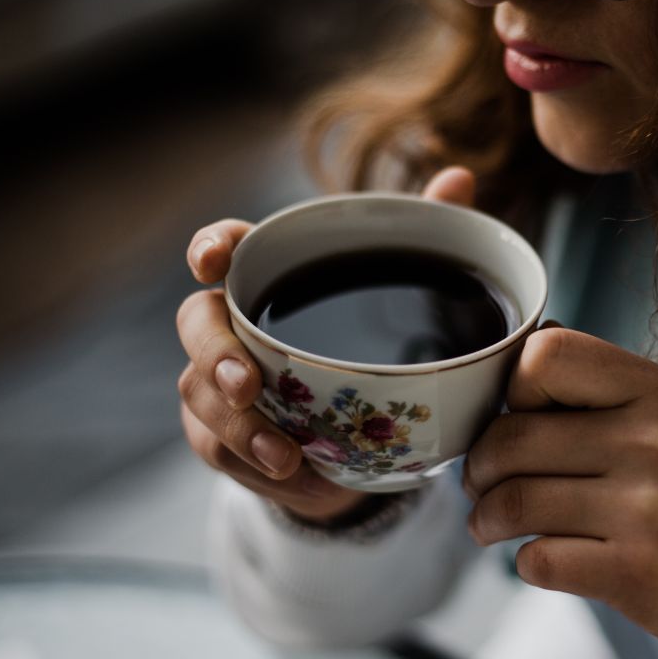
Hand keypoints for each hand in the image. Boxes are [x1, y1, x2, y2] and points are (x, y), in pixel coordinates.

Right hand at [177, 166, 477, 522]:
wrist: (354, 427)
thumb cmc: (366, 334)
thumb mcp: (402, 281)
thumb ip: (426, 228)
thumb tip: (462, 177)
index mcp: (266, 274)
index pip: (223, 247)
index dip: (210, 248)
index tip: (214, 259)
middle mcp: (229, 324)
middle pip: (195, 326)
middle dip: (215, 355)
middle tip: (248, 384)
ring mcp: (215, 382)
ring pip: (201, 398)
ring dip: (241, 430)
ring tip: (288, 456)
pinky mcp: (218, 436)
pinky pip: (221, 453)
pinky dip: (261, 473)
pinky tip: (305, 481)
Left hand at [464, 328, 657, 658]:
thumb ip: (616, 395)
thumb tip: (522, 372)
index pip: (545, 356)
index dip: (514, 389)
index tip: (516, 418)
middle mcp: (653, 442)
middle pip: (511, 436)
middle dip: (480, 467)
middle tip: (481, 483)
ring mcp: (645, 509)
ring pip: (513, 501)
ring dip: (487, 519)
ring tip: (492, 525)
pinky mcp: (635, 573)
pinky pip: (538, 560)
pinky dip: (528, 563)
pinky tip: (544, 559)